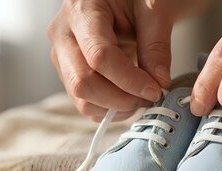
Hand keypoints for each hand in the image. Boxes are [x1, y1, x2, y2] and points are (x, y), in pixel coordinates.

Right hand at [47, 0, 176, 120]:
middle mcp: (63, 34)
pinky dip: (110, 109)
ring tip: (141, 97)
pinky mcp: (68, 73)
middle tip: (150, 97)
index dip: (129, 80)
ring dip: (115, 108)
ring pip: (81, 99)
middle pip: (82, 83)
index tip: (156, 89)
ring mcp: (62, 56)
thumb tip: (159, 83)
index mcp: (81, 10)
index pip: (99, 57)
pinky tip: (130, 98)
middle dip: (120, 99)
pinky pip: (85, 103)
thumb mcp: (153, 9)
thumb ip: (156, 45)